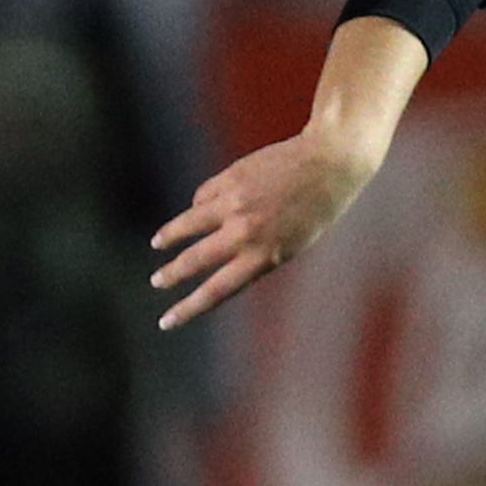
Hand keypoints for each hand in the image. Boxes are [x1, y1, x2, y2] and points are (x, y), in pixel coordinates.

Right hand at [150, 128, 375, 329]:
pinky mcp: (229, 178)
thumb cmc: (314, 212)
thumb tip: (215, 261)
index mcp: (264, 257)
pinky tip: (199, 208)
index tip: (167, 321)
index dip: (188, 309)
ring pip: (188, 224)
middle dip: (171, 275)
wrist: (328, 164)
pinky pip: (204, 196)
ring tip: (157, 244)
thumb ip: (255, 256)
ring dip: (169, 236)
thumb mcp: (291, 246)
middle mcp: (246, 232)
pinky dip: (200, 204)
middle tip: (156, 282)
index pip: (217, 291)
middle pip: (195, 260)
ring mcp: (235, 203)